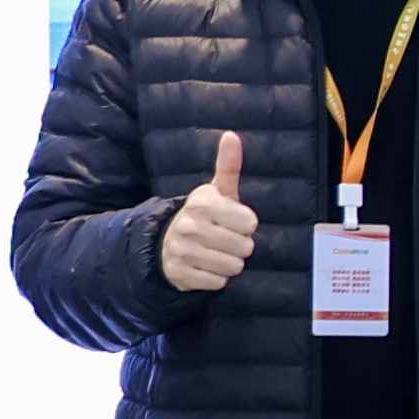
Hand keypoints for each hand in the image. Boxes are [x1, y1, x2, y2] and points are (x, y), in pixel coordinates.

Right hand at [157, 130, 255, 294]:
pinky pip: (218, 282)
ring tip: (216, 252)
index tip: (234, 221)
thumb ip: (229, 165)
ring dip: (230, 262)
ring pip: (233, 266)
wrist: (168, 242)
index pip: (250, 222)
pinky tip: (205, 266)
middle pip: (245, 247)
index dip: (247, 224)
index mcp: (201, 202)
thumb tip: (232, 136)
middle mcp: (189, 225)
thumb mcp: (218, 191)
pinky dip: (217, 277)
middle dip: (240, 245)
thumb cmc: (205, 215)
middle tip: (225, 239)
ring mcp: (181, 250)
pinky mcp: (179, 273)